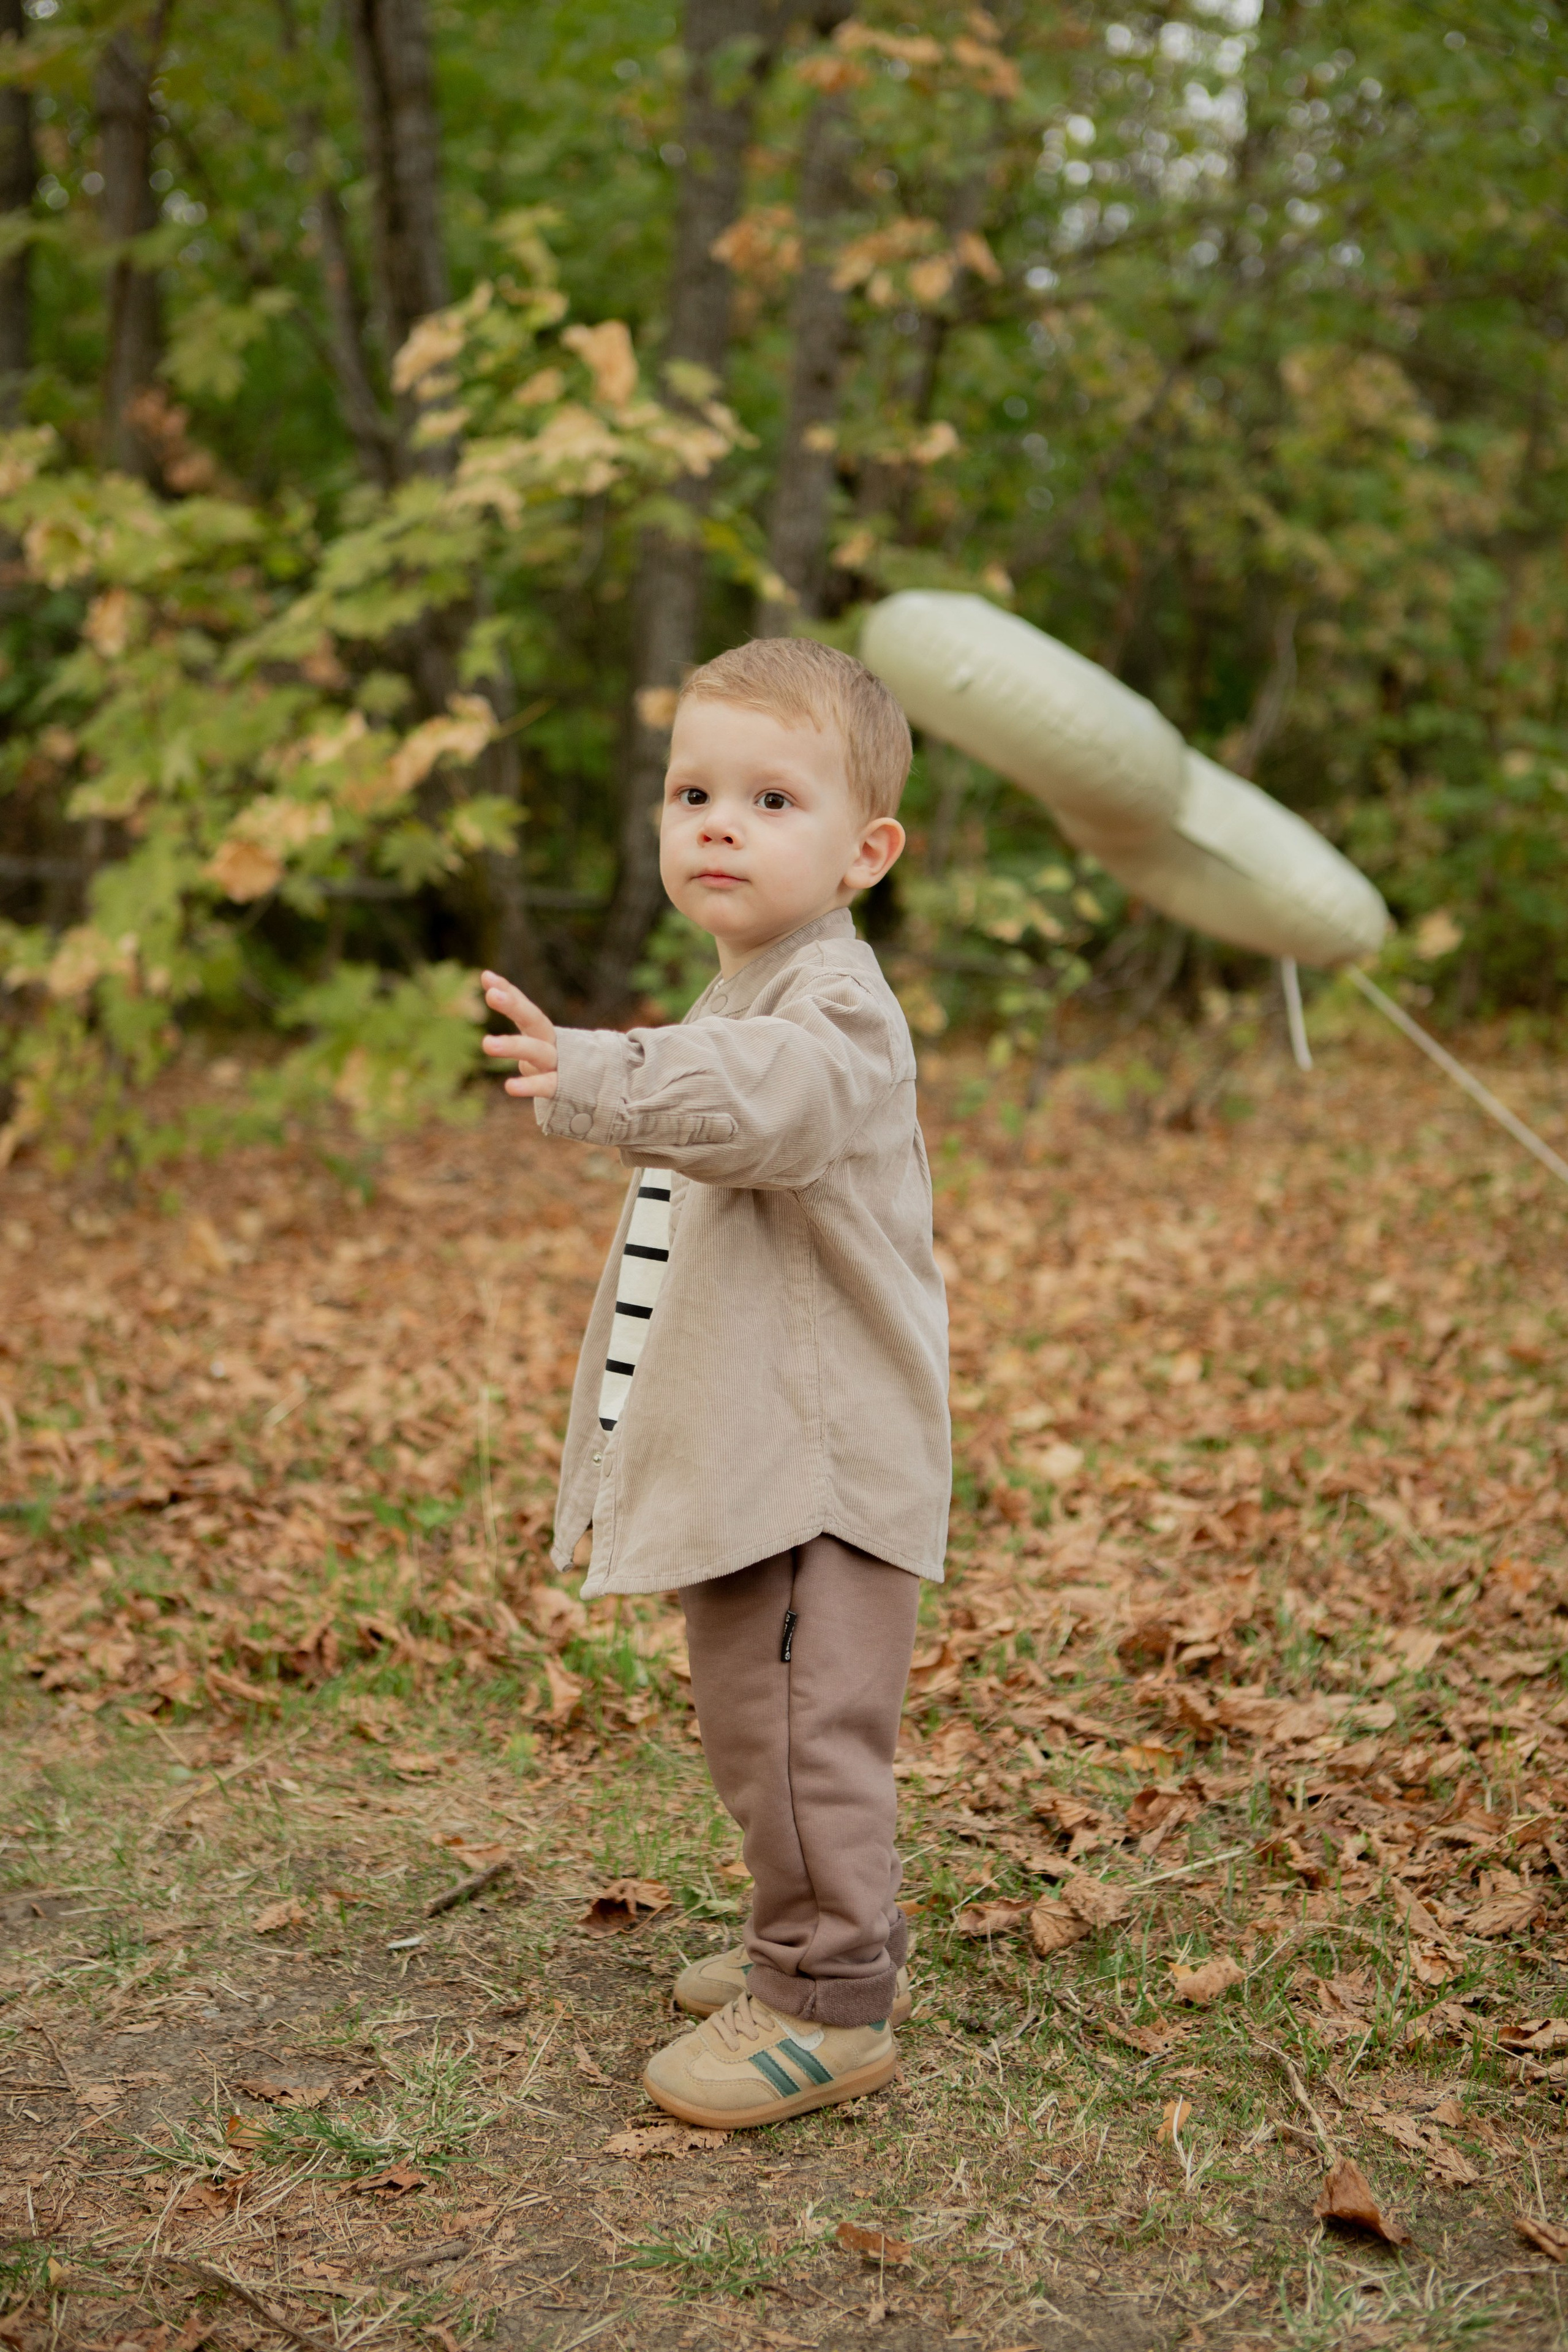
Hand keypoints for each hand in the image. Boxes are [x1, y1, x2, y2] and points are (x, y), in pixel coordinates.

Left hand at [480, 969, 558, 1098]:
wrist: (595, 1086)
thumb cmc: (556, 1062)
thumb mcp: (535, 1040)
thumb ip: (515, 1011)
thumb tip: (485, 975)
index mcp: (542, 1031)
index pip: (525, 1007)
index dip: (509, 992)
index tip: (486, 977)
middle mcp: (550, 1043)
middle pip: (535, 1021)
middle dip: (514, 1006)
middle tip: (492, 995)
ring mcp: (557, 1064)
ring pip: (537, 1051)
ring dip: (513, 1046)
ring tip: (486, 1044)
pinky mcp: (562, 1088)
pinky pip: (545, 1086)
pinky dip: (529, 1086)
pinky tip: (509, 1087)